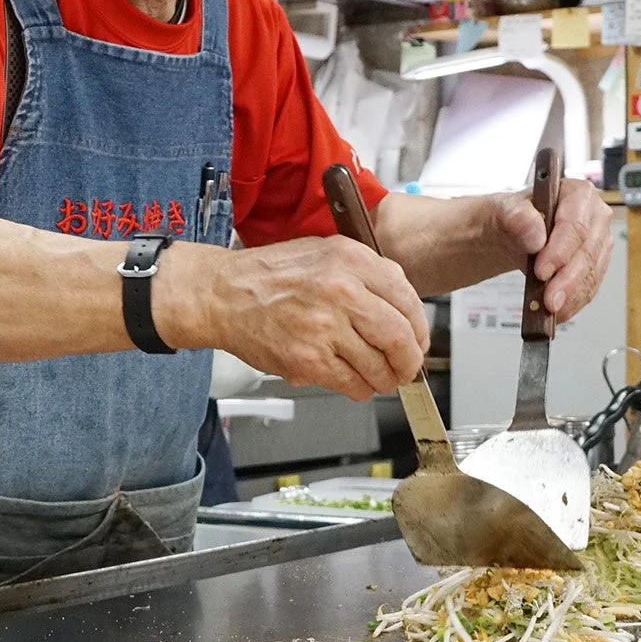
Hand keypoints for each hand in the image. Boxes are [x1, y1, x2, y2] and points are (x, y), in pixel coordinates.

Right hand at [156, 236, 429, 402]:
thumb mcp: (323, 252)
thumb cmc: (266, 275)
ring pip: (379, 366)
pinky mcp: (307, 358)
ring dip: (385, 379)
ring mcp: (324, 326)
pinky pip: (351, 383)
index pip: (408, 299)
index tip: (417, 340)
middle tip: (406, 367)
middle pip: (400, 337)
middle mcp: (341, 290)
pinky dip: (359, 389)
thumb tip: (401, 306)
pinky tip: (354, 383)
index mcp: (350, 259)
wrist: (220, 294)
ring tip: (379, 378)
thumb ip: (365, 273)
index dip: (420, 328)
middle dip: (408, 360)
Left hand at [493, 178, 613, 320]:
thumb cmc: (511, 216)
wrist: (510, 233)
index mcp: (578, 193)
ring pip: (591, 274)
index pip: (576, 225)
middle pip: (588, 253)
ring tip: (549, 311)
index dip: (560, 251)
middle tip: (548, 300)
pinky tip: (558, 312)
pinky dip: (573, 302)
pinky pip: (589, 287)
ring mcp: (598, 242)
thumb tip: (535, 235)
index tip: (542, 271)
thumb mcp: (503, 210)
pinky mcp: (595, 264)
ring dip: (571, 296)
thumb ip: (516, 217)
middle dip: (567, 280)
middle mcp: (594, 216)